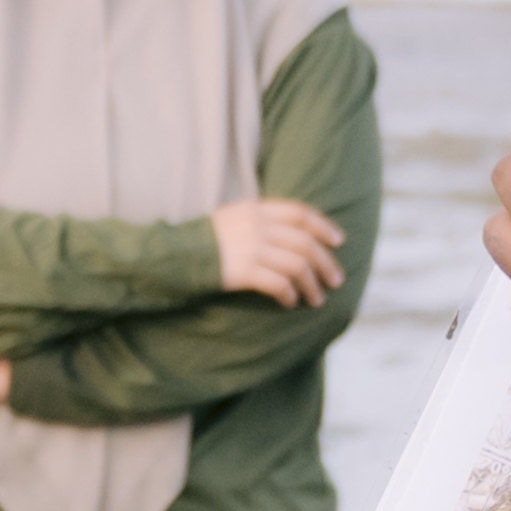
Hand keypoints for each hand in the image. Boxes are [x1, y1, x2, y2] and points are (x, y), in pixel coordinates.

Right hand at [207, 192, 348, 309]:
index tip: (338, 241)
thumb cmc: (202, 242)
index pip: (300, 213)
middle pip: (305, 243)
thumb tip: (291, 237)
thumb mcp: (231, 219)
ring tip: (316, 299)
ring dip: (311, 284)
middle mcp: (256, 225)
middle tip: (336, 280)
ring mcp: (250, 248)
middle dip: (326, 263)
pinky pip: (278, 284)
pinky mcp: (243, 271)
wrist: (171, 254)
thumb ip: (258, 221)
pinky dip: (289, 294)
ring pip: (297, 266)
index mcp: (255, 209)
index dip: (323, 227)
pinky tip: (289, 302)